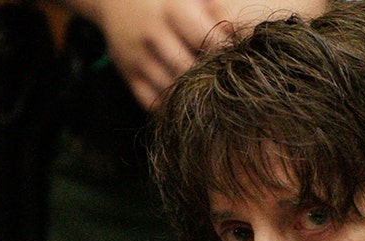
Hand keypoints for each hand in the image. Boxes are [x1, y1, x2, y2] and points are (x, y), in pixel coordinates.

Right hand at [66, 0, 231, 108]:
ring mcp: (137, 55)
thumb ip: (213, 11)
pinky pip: (151, 101)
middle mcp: (152, 33)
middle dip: (208, 80)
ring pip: (170, 88)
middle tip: (226, 87)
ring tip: (210, 98)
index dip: (224, 53)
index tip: (237, 62)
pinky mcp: (126, 72)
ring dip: (191, 96)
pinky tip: (185, 102)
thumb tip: (238, 34)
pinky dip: (170, 106)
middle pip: (188, 69)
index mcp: (172, 10)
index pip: (205, 39)